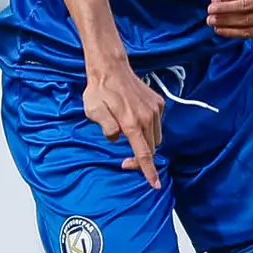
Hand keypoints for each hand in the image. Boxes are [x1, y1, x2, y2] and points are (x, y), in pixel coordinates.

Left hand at [82, 62, 163, 188]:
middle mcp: (147, 117)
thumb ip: (106, 128)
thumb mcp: (93, 112)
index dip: (149, 171)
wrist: (111, 68)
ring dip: (146, 143)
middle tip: (125, 161)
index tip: (155, 184)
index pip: (143, 153)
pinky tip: (135, 124)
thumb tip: (115, 138)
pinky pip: (157, 124)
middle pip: (152, 148)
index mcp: (131, 123)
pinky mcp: (158, 103)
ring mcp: (155, 109)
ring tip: (129, 138)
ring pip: (156, 138)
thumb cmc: (99, 91)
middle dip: (142, 158)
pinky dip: (149, 130)